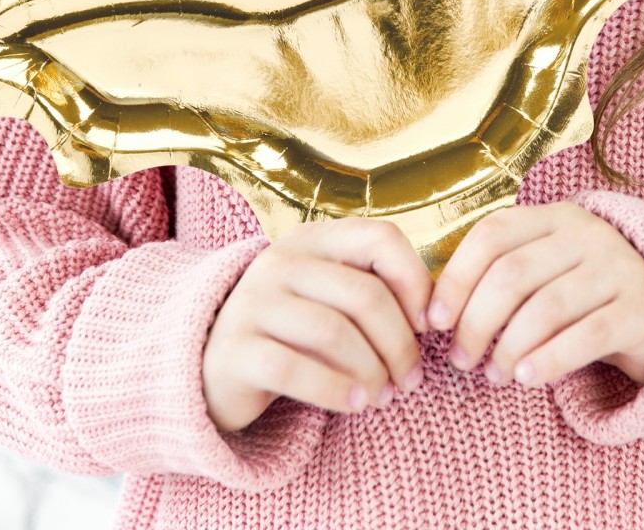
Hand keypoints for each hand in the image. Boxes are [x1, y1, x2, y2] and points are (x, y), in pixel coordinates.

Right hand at [203, 217, 432, 432]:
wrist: (210, 364)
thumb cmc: (290, 333)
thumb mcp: (328, 300)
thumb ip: (372, 293)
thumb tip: (432, 317)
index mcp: (312, 240)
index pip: (380, 238)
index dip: (415, 281)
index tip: (429, 325)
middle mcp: (279, 262)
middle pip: (364, 294)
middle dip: (399, 343)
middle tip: (410, 379)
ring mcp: (252, 302)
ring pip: (335, 333)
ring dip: (372, 371)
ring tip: (384, 396)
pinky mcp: (236, 349)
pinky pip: (297, 369)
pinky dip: (337, 391)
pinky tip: (356, 405)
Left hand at [427, 202, 643, 389]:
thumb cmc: (588, 295)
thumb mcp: (549, 269)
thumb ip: (503, 276)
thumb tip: (436, 310)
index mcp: (556, 216)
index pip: (492, 234)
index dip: (456, 277)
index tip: (433, 320)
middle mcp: (589, 234)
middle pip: (513, 274)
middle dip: (476, 322)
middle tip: (462, 360)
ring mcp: (619, 269)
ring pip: (546, 307)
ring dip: (508, 347)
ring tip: (493, 374)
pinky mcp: (641, 311)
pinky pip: (587, 336)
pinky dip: (549, 359)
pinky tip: (525, 378)